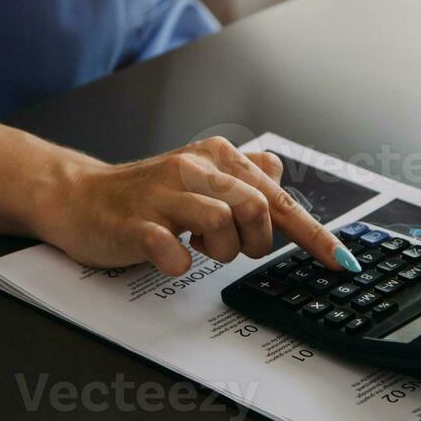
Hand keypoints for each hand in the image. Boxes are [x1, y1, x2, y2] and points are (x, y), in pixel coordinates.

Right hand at [42, 137, 353, 276]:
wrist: (79, 198)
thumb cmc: (144, 195)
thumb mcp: (199, 179)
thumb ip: (241, 177)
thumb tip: (276, 171)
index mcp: (215, 158)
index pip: (277, 197)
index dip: (314, 234)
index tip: (341, 261)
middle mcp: (193, 168)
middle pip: (257, 207)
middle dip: (256, 239)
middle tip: (232, 246)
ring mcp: (162, 195)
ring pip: (222, 224)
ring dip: (219, 252)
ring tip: (197, 248)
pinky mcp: (135, 223)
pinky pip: (173, 250)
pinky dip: (180, 262)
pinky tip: (171, 256)